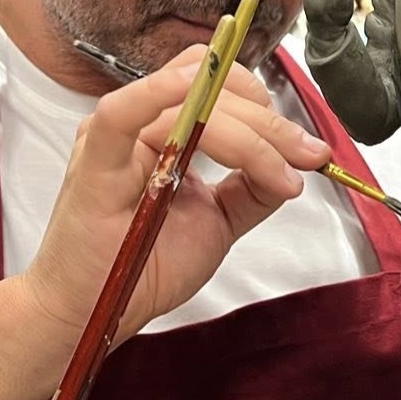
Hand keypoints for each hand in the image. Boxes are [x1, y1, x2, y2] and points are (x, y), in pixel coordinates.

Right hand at [19, 43, 334, 344]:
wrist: (94, 312)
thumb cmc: (142, 267)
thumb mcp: (219, 221)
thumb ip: (253, 188)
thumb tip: (298, 159)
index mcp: (164, 131)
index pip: (218, 88)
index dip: (266, 107)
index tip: (307, 150)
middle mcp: (139, 125)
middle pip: (209, 90)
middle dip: (269, 125)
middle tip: (305, 158)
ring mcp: (115, 138)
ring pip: (184, 103)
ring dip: (244, 134)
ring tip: (278, 172)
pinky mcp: (93, 160)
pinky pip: (122, 113)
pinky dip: (161, 94)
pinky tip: (197, 95)